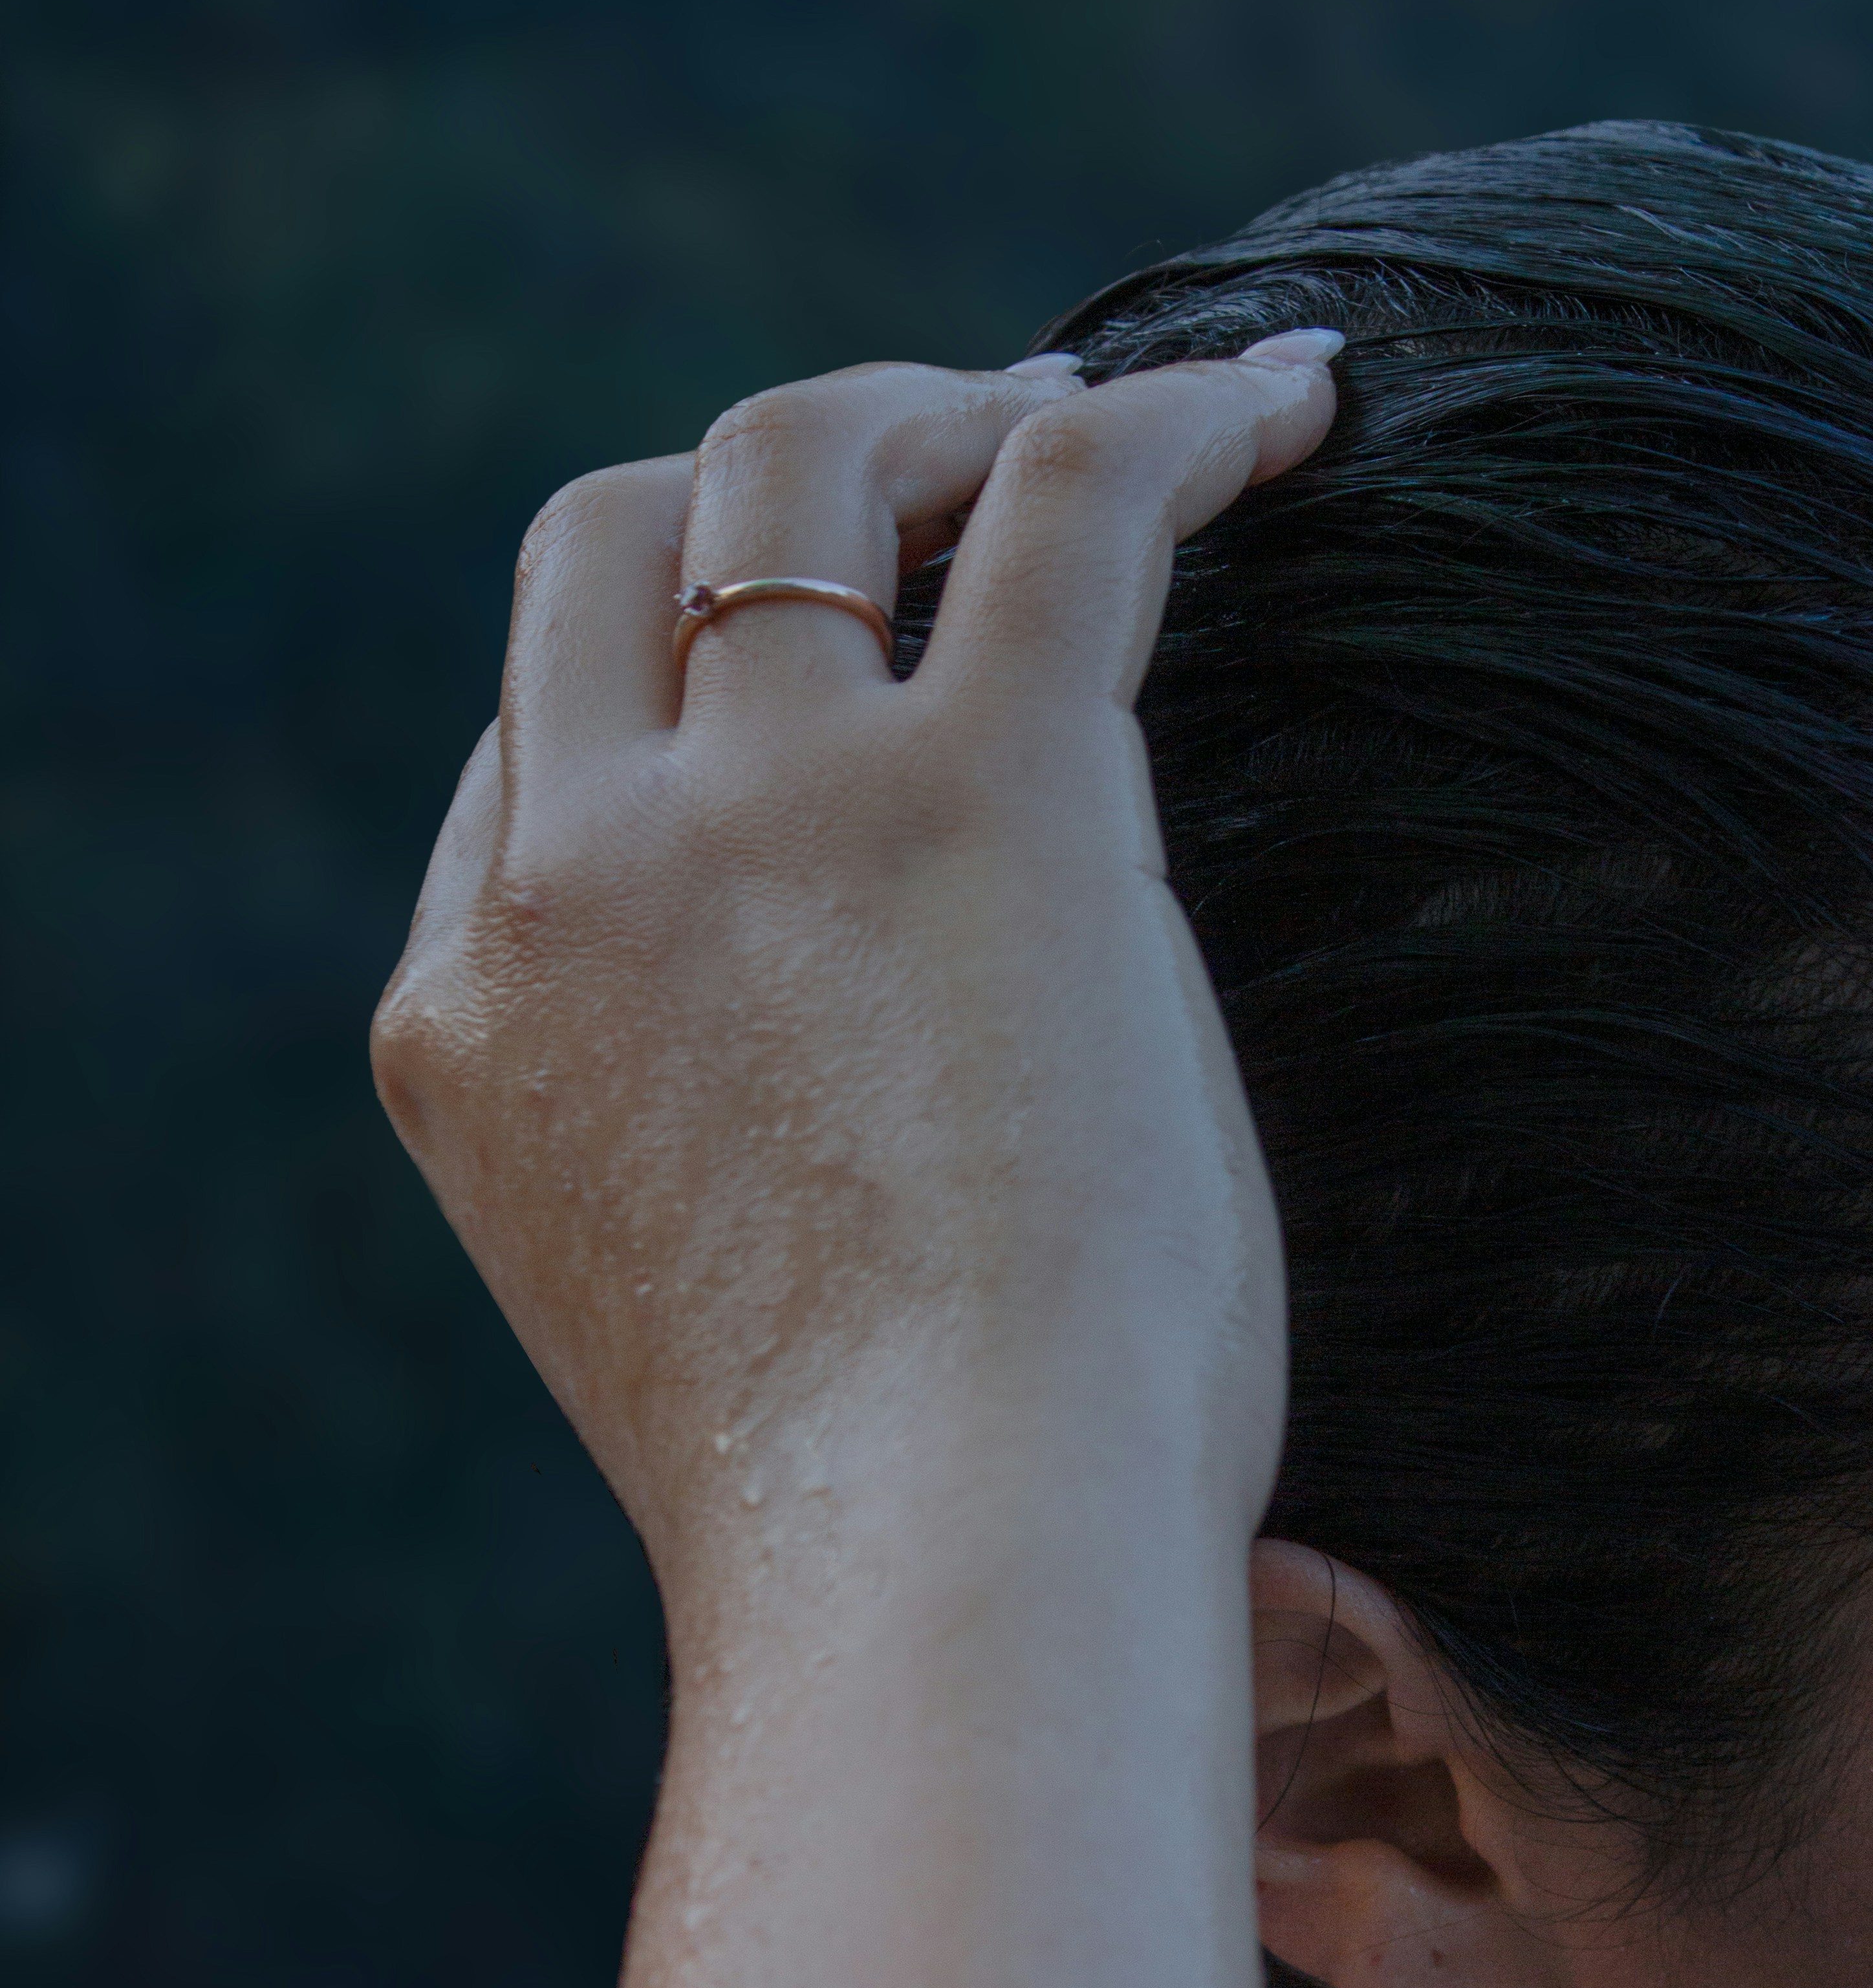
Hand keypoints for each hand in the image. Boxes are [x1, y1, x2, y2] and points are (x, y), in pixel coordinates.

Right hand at [370, 341, 1339, 1587]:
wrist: (942, 1581)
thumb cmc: (875, 1521)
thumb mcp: (686, 1307)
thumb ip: (683, 1142)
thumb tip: (836, 1100)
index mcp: (470, 1017)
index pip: (538, 742)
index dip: (680, 677)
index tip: (823, 669)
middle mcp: (572, 876)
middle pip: (613, 541)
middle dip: (765, 481)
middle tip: (939, 471)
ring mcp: (751, 810)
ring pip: (801, 466)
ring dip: (934, 413)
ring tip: (1079, 418)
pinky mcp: (976, 782)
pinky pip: (1066, 500)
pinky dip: (1175, 423)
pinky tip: (1286, 406)